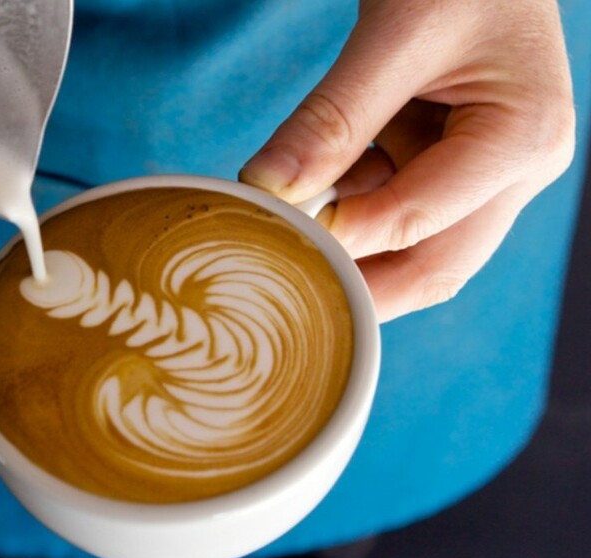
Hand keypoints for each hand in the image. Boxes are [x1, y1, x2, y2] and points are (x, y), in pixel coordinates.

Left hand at [239, 0, 574, 322]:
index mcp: (522, 140)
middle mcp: (514, 171)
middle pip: (429, 266)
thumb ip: (333, 117)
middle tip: (281, 293)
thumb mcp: (394, 33)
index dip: (339, 242)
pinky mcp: (449, 165)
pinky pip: (393, 209)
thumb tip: (267, 188)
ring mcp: (483, 174)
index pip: (418, 222)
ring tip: (281, 237)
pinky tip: (304, 197)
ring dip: (344, 245)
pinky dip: (346, 208)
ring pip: (408, 248)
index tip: (270, 242)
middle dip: (353, 284)